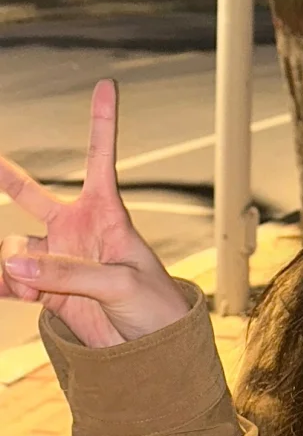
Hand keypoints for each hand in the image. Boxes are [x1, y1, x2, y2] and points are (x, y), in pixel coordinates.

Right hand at [0, 79, 191, 347]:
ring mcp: (58, 259)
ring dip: (14, 266)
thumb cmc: (154, 306)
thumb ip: (70, 272)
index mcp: (107, 216)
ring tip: (33, 290)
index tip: (107, 85)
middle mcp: (78, 231)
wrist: (151, 350)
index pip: (101, 160)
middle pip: (31, 195)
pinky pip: (9, 279)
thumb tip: (16, 264)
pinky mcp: (45, 290)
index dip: (102, 122)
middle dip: (7, 177)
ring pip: (14, 248)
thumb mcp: (121, 284)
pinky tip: (8, 290)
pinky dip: (3, 284)